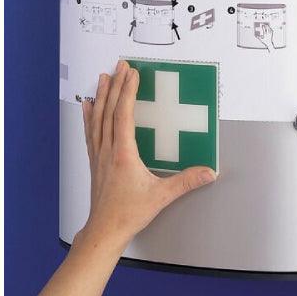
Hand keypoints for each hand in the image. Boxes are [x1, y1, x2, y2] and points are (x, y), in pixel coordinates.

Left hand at [75, 60, 215, 252]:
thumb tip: (208, 172)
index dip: (127, 92)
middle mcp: (108, 150)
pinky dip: (89, 115)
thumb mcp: (161, 197)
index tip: (132, 73)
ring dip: (102, 95)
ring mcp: (99, 154)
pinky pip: (90, 131)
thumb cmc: (129, 213)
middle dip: (116, 85)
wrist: (104, 229)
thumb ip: (185, 182)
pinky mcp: (95, 161)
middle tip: (120, 65)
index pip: (124, 115)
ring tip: (104, 77)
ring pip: (97, 117)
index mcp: (123, 154)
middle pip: (109, 110)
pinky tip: (88, 105)